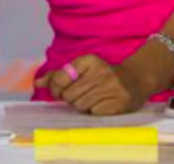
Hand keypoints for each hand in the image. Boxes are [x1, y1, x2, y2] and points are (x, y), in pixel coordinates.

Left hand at [34, 54, 150, 115]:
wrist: (136, 79)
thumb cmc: (103, 75)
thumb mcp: (82, 69)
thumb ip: (58, 75)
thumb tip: (37, 83)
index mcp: (89, 60)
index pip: (60, 78)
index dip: (55, 89)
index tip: (59, 91)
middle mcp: (101, 71)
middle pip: (69, 95)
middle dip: (71, 99)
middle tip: (80, 95)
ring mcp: (112, 87)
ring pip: (81, 106)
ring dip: (83, 106)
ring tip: (93, 99)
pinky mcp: (120, 102)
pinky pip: (95, 113)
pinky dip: (95, 112)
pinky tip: (102, 105)